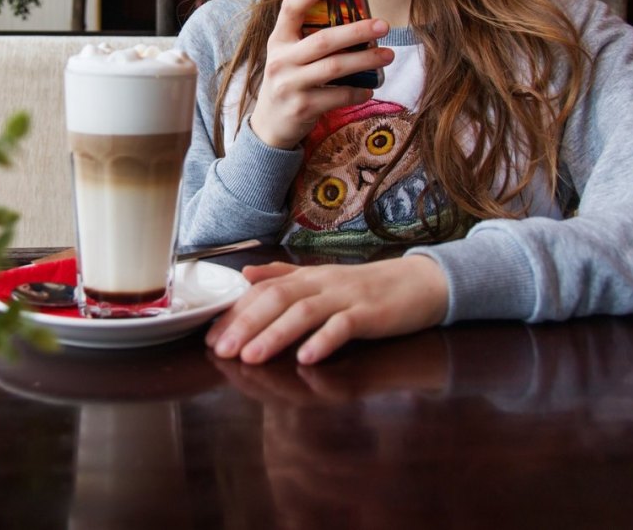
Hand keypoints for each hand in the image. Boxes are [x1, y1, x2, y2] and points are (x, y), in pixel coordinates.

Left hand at [204, 255, 449, 364]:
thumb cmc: (368, 287)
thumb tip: (246, 274)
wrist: (421, 282)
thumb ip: (284, 276)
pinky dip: (324, 341)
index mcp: (308, 277)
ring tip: (252, 357)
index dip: (236, 311)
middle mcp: (323, 283)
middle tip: (222, 349)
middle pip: (278, 299)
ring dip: (276, 335)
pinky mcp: (371, 314)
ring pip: (305, 312)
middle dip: (246, 324)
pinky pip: (345, 326)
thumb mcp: (322, 278)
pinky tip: (307, 357)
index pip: (264, 290)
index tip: (211, 334)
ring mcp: (347, 298)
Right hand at [249, 0, 392, 149]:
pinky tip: (369, 89)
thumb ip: (308, 38)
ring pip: (335, 67)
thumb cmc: (289, 81)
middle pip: (323, 40)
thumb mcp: (289, 56)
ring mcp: (290, 85)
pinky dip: (358, 92)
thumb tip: (354, 17)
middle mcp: (281, 61)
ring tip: (388, 55)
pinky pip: (338, 96)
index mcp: (278, 41)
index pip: (290, 10)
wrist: (270, 125)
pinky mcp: (303, 107)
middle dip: (357, 31)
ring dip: (366, 60)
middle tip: (383, 25)